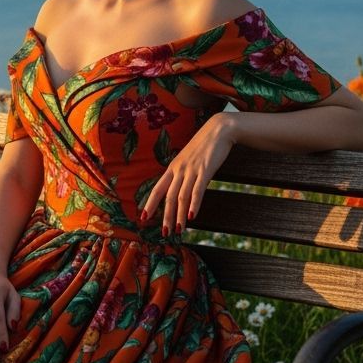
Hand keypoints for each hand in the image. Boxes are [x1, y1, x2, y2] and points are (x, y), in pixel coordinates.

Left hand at [139, 112, 236, 235]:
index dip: (150, 204)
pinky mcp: (205, 171)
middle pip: (168, 197)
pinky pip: (197, 191)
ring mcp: (192, 170)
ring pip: (181, 197)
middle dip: (165, 216)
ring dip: (179, 216)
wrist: (219, 130)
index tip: (143, 218)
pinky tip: (191, 216)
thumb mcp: (189, 159)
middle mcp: (179, 170)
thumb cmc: (204, 146)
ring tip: (179, 230)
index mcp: (173, 168)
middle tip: (164, 232)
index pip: (157, 189)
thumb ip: (183, 173)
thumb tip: (180, 189)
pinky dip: (193, 205)